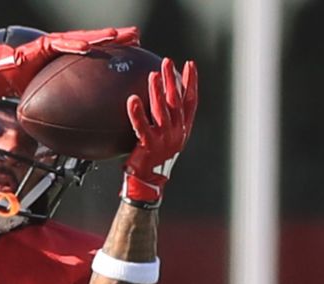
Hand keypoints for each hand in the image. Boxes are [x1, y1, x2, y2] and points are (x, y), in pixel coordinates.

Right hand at [0, 27, 139, 98]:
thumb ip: (70, 102)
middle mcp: (66, 47)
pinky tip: (87, 46)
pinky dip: (74, 45)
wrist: (4, 78)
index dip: (118, 50)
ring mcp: (55, 44)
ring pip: (82, 38)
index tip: (137, 51)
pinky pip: (60, 45)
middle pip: (97, 40)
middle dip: (117, 37)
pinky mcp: (42, 45)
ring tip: (117, 36)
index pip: (100, 52)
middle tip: (137, 36)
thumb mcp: (54, 95)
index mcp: (72, 58)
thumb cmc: (28, 86)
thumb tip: (85, 128)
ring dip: (100, 37)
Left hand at [121, 58, 199, 207]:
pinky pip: (142, 126)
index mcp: (183, 129)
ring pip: (162, 111)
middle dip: (172, 80)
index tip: (190, 65)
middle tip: (167, 62)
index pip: (191, 101)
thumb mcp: (164, 136)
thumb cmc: (154, 157)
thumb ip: (164, 119)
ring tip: (153, 75)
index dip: (191, 82)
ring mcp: (164, 139)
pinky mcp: (149, 146)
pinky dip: (137, 113)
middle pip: (176, 101)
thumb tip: (157, 97)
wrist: (148, 181)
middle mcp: (176, 132)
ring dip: (157, 91)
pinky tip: (132, 99)